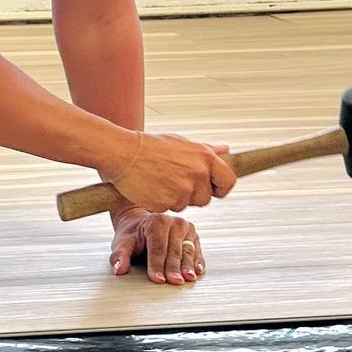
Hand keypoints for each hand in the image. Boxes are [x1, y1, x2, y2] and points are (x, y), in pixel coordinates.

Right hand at [106, 134, 236, 216]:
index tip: (212, 189)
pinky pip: (168, 209)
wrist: (122, 153)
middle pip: (205, 199)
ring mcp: (182, 190)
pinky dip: (160, 202)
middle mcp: (197, 174)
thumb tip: (226, 150)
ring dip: (175, 198)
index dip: (220, 188)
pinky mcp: (166, 203)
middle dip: (192, 195)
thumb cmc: (150, 145)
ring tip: (160, 181)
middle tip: (174, 181)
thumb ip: (206, 150)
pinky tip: (151, 187)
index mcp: (205, 158)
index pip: (228, 182)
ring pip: (185, 205)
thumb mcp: (181, 142)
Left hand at [109, 208, 205, 284]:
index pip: (157, 248)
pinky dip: (197, 261)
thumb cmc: (133, 235)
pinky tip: (197, 271)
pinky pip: (196, 250)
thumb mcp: (122, 243)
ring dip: (188, 266)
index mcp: (156, 221)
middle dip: (173, 268)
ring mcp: (185, 228)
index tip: (157, 279)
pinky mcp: (193, 235)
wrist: (141, 223)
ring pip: (187, 250)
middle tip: (174, 282)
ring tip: (188, 278)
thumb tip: (118, 269)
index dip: (157, 265)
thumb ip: (119, 256)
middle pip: (173, 250)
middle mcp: (173, 222)